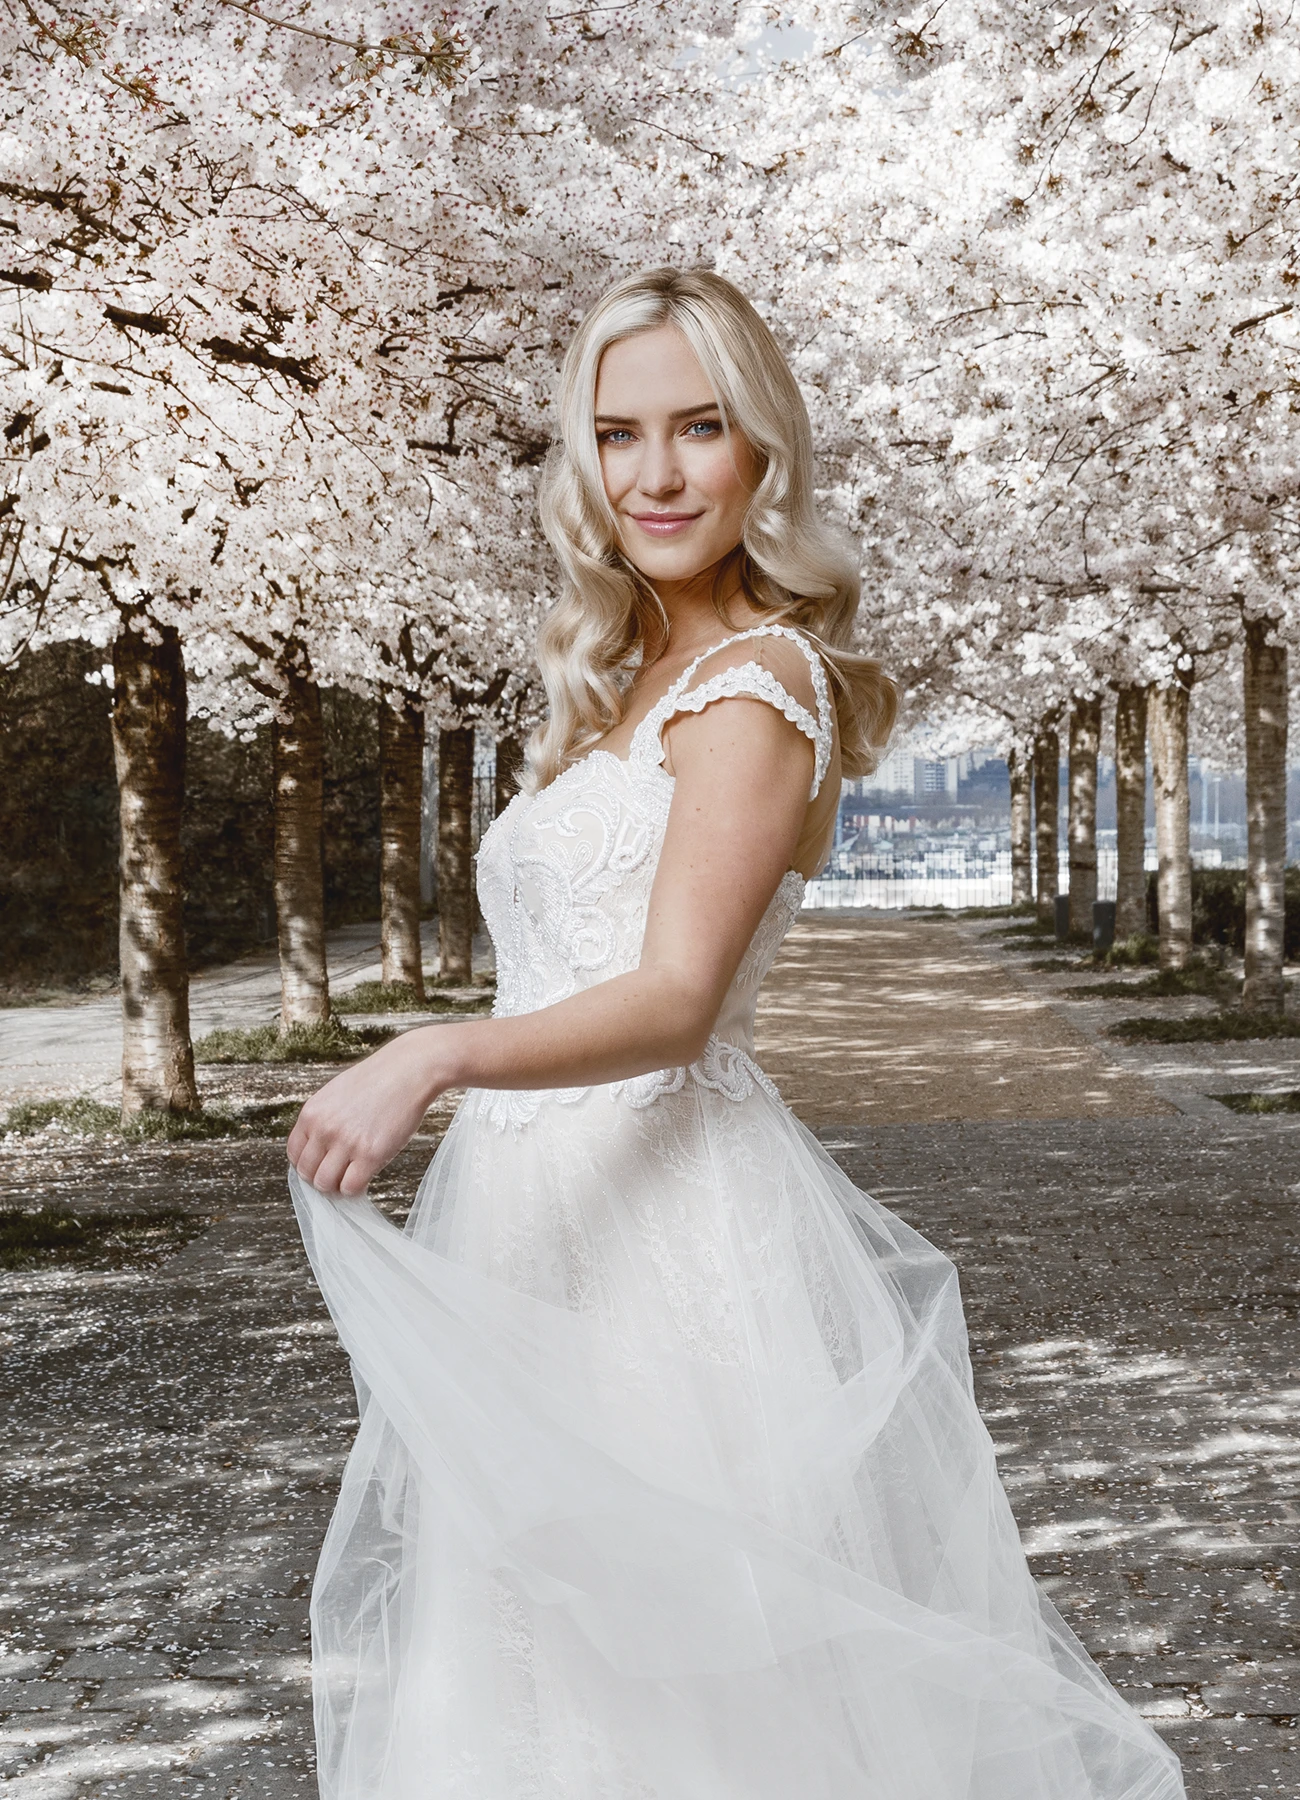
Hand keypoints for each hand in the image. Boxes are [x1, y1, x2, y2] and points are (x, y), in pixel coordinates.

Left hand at [286, 1026, 459, 1195]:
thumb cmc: (378, 1080)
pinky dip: (356, 1188)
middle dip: (322, 1178)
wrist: (409, 1070)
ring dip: (337, 1186)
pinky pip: (351, 1187)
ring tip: (351, 1176)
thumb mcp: (335, 1094)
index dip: (308, 1164)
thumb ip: (323, 1120)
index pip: (294, 1154)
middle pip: (307, 1173)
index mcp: (311, 1113)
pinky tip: (365, 1175)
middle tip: (338, 1174)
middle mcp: (324, 1129)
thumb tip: (318, 1151)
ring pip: (326, 1184)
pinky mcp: (371, 1154)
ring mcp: (347, 1143)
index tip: (321, 1166)